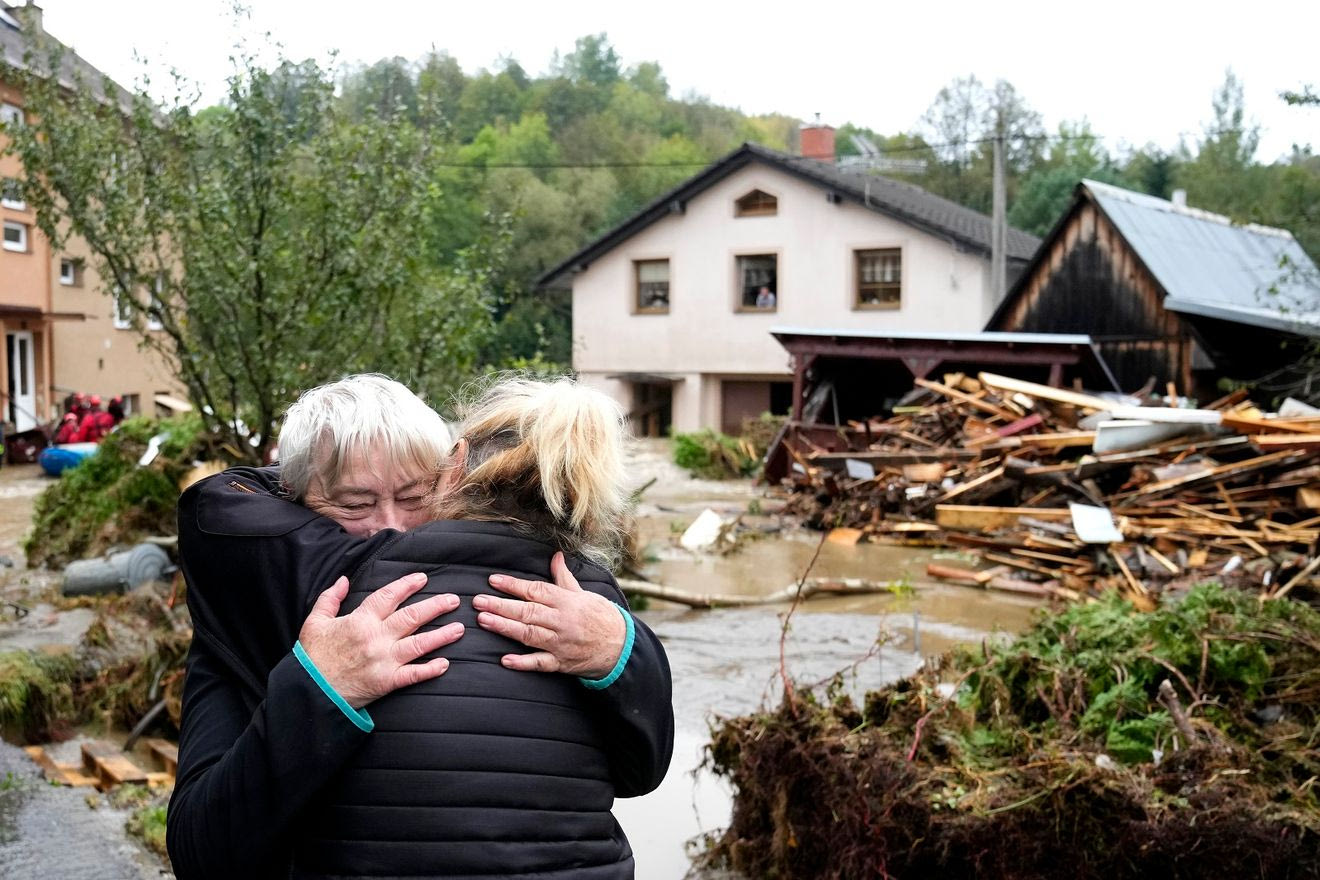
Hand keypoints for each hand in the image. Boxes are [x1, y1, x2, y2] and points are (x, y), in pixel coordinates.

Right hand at [298, 572, 463, 708]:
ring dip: (441, 636)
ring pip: (419, 644)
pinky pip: (413, 675)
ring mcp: (383, 661)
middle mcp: (375, 638)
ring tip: (459, 628)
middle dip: (435, 606)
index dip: (407, 585)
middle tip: (454, 600)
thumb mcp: (314, 622)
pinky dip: (430, 670)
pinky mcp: (386, 682)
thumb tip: (344, 580)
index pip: (388, 597)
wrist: (309, 692)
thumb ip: (330, 598)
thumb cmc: (312, 657)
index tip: (423, 578)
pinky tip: (445, 664)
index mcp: (359, 621)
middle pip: (411, 617)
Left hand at [475, 551, 626, 678]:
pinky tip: (505, 660)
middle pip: (527, 612)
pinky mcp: (561, 663)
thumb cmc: (601, 617)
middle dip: (501, 606)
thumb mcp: (584, 594)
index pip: (536, 590)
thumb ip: (564, 578)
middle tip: (478, 601)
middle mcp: (562, 621)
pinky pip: (540, 663)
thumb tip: (556, 556)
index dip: (513, 585)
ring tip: (484, 621)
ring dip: (505, 628)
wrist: (621, 647)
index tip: (493, 580)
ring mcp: (560, 643)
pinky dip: (523, 662)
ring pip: (529, 634)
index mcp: (566, 601)